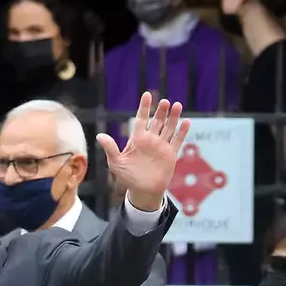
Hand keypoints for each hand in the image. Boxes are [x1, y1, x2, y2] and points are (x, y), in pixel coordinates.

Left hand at [96, 92, 189, 209]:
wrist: (142, 191)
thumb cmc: (127, 177)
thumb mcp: (116, 163)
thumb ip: (110, 148)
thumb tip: (99, 136)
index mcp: (137, 139)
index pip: (141, 119)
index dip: (144, 107)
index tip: (147, 95)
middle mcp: (150, 140)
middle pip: (157, 121)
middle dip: (161, 111)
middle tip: (164, 102)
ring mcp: (161, 146)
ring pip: (168, 128)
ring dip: (173, 117)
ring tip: (177, 105)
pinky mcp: (170, 154)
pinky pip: (177, 141)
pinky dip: (182, 132)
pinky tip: (186, 122)